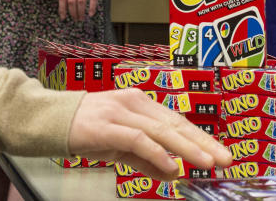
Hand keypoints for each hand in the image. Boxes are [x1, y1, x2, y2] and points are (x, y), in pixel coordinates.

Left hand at [58, 0, 105, 20]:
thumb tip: (65, 5)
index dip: (62, 9)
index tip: (63, 17)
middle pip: (71, 1)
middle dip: (72, 12)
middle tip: (75, 19)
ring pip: (81, 1)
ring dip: (80, 12)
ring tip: (82, 18)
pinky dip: (92, 8)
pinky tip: (91, 14)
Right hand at [68, 90, 231, 179]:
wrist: (50, 120)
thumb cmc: (86, 129)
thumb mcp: (121, 146)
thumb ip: (146, 159)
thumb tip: (173, 173)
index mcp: (140, 103)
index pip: (177, 121)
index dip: (201, 138)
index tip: (221, 153)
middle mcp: (134, 102)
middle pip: (175, 124)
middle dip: (203, 142)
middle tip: (224, 158)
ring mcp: (120, 112)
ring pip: (161, 130)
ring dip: (186, 148)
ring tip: (205, 162)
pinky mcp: (106, 126)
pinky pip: (138, 139)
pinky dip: (156, 153)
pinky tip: (170, 165)